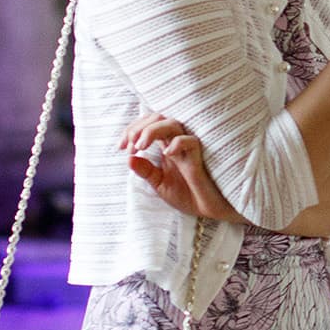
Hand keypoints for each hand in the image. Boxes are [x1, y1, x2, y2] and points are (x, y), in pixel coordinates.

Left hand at [122, 113, 241, 222]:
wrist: (208, 211)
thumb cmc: (188, 195)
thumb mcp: (160, 184)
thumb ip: (146, 171)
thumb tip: (128, 159)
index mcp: (167, 146)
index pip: (149, 125)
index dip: (132, 130)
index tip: (121, 147)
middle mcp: (177, 143)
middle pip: (159, 118)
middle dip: (139, 128)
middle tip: (130, 147)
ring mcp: (189, 149)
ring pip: (173, 123)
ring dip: (152, 131)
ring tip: (141, 147)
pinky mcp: (201, 158)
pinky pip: (192, 141)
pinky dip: (177, 143)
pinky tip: (167, 153)